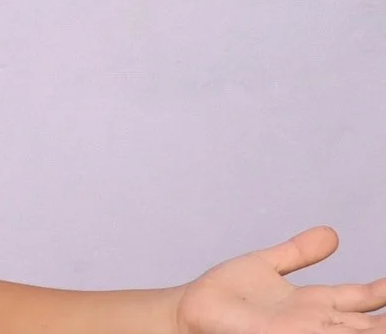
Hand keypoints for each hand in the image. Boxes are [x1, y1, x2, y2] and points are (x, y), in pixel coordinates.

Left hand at [176, 228, 385, 333]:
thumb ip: (299, 251)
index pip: (361, 298)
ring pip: (352, 332)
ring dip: (374, 328)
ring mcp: (303, 330)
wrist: (190, 311)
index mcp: (315, 303)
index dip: (382, 292)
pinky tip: (362, 330)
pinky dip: (346, 333)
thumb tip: (333, 234)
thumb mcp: (268, 265)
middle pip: (365, 322)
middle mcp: (315, 321)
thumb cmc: (226, 295)